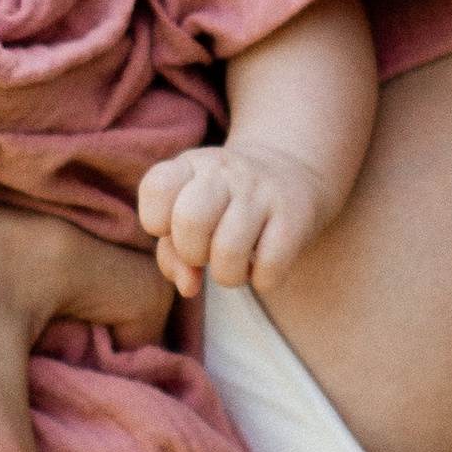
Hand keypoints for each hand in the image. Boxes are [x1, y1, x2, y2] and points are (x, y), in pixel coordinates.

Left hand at [138, 139, 339, 296]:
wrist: (291, 174)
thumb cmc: (225, 206)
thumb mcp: (189, 213)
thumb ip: (172, 252)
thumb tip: (188, 286)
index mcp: (193, 165)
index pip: (158, 188)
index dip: (156, 221)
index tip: (173, 227)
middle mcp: (227, 171)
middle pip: (191, 220)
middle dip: (191, 252)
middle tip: (205, 252)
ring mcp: (263, 192)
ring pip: (229, 251)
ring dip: (226, 274)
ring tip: (233, 264)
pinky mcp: (295, 218)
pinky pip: (268, 268)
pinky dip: (261, 279)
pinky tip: (262, 266)